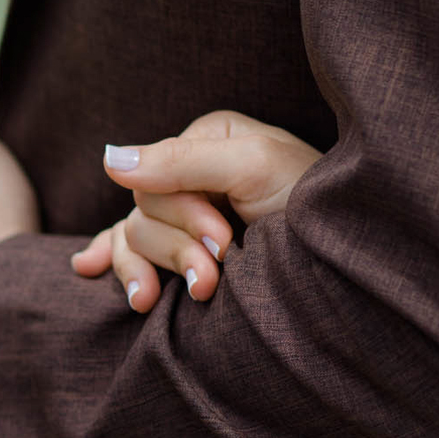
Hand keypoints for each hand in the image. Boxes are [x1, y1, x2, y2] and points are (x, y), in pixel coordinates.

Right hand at [71, 110, 321, 312]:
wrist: (350, 266)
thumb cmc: (313, 203)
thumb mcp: (255, 167)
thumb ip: (183, 161)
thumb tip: (108, 160)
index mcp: (208, 142)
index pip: (153, 177)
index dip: (181, 215)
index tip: (225, 242)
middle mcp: (192, 176)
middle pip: (142, 212)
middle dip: (177, 248)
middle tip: (218, 274)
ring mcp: (189, 220)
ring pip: (135, 240)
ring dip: (157, 271)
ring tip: (198, 295)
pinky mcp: (188, 258)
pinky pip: (131, 254)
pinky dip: (114, 262)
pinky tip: (88, 268)